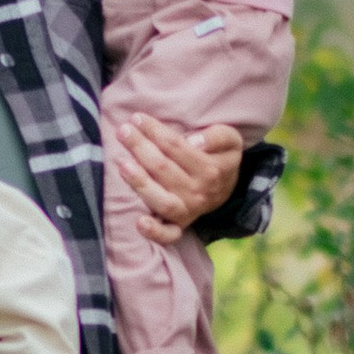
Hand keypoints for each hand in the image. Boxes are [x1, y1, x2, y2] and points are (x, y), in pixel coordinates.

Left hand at [111, 113, 245, 245]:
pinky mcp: (180, 226)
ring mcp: (188, 211)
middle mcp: (198, 192)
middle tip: (123, 131)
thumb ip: (217, 136)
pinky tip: (139, 222)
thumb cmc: (220, 157)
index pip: (176, 147)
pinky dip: (154, 232)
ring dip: (139, 182)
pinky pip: (168, 235)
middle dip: (140, 148)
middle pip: (163, 168)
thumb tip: (194, 142)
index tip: (138, 118)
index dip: (155, 131)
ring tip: (122, 163)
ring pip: (161, 199)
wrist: (228, 187)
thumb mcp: (230, 140)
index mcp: (210, 169)